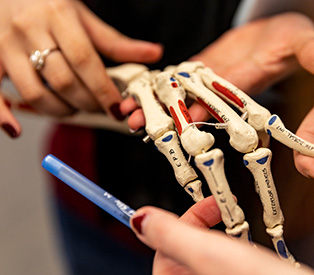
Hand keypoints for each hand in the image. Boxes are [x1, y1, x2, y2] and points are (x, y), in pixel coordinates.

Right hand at [0, 0, 162, 136]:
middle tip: (99, 108)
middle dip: (87, 102)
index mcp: (58, 16)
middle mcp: (30, 30)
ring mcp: (6, 46)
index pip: (85, 61)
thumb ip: (116, 41)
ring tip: (73, 108)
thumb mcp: (84, 17)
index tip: (116, 107)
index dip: (103, 89)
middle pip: (63, 81)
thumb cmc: (48, 2)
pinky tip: (15, 130)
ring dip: (60, 110)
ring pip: (35, 92)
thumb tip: (153, 53)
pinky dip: (2, 115)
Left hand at [123, 12, 313, 129]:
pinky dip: (154, 87)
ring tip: (128, 115)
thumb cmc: (288, 39)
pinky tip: (135, 93)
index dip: (205, 111)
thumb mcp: (301, 41)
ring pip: (177, 97)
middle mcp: (221, 90)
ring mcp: (206, 82)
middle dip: (167, 118)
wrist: (270, 35)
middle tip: (140, 127)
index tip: (184, 120)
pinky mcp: (196, 70)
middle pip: (192, 107)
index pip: (224, 103)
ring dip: (153, 106)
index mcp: (244, 87)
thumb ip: (309, 52)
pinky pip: (173, 80)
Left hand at [130, 196, 313, 274]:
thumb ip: (172, 236)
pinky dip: (236, 252)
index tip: (208, 204)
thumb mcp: (209, 254)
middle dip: (206, 226)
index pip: (163, 248)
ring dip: (223, 237)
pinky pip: (226, 264)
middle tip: (226, 212)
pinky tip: (250, 248)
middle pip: (186, 250)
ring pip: (208, 255)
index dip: (184, 219)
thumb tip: (140, 218)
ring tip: (240, 227)